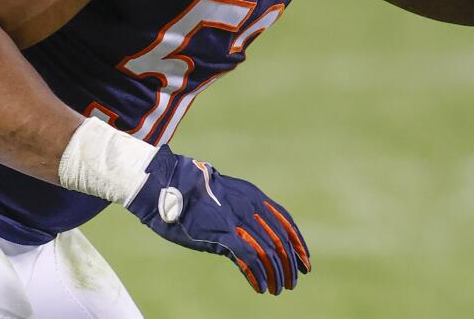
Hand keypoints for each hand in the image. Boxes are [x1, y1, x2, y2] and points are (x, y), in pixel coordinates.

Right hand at [126, 145, 310, 293]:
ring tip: (278, 288)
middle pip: (280, 240)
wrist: (168, 185)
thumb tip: (253, 231)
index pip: (285, 222)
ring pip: (268, 252)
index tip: (305, 261)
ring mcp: (236, 221)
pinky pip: (248, 259)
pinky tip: (260, 287)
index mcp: (253, 196)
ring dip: (276, 274)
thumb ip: (241, 210)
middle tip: (293, 282)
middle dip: (290, 264)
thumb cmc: (193, 192)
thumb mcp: (225, 196)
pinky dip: (257, 275)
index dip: (298, 244)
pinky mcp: (221, 235)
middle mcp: (249, 207)